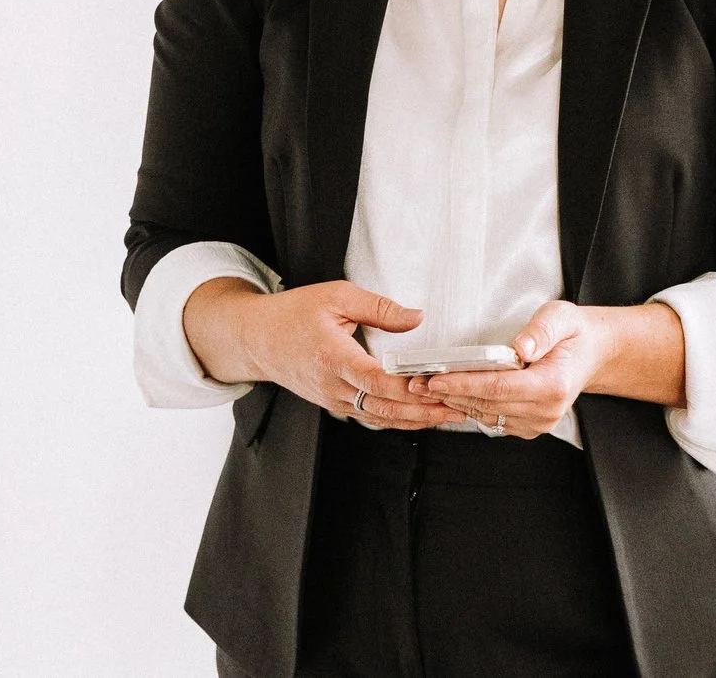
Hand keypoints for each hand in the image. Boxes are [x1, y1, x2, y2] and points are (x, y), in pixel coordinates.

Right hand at [183, 278, 463, 429]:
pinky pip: (371, 417)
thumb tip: (416, 318)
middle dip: (424, 411)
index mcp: (333, 358)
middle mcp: (333, 386)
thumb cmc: (293, 315)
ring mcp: (333, 401)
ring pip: (380, 419)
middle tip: (458, 407)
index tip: (438, 385)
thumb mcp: (336, 296)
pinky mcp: (335, 405)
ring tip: (449, 415)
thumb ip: (379, 308)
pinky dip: (398, 419)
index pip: (377, 381)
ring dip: (416, 420)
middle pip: (384, 409)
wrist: (257, 340)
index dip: (409, 387)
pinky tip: (422, 416)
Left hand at [414, 300, 611, 440]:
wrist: (590, 354)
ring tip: (425, 387)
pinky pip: (491, 419)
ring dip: (454, 401)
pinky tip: (450, 394)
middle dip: (448, 392)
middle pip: (486, 404)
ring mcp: (537, 423)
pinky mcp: (528, 427)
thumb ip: (540, 331)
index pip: (499, 387)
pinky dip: (469, 406)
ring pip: (485, 414)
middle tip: (416, 382)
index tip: (436, 379)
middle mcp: (545, 410)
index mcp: (553, 385)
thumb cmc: (573, 334)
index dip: (464, 384)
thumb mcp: (561, 317)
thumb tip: (520, 347)